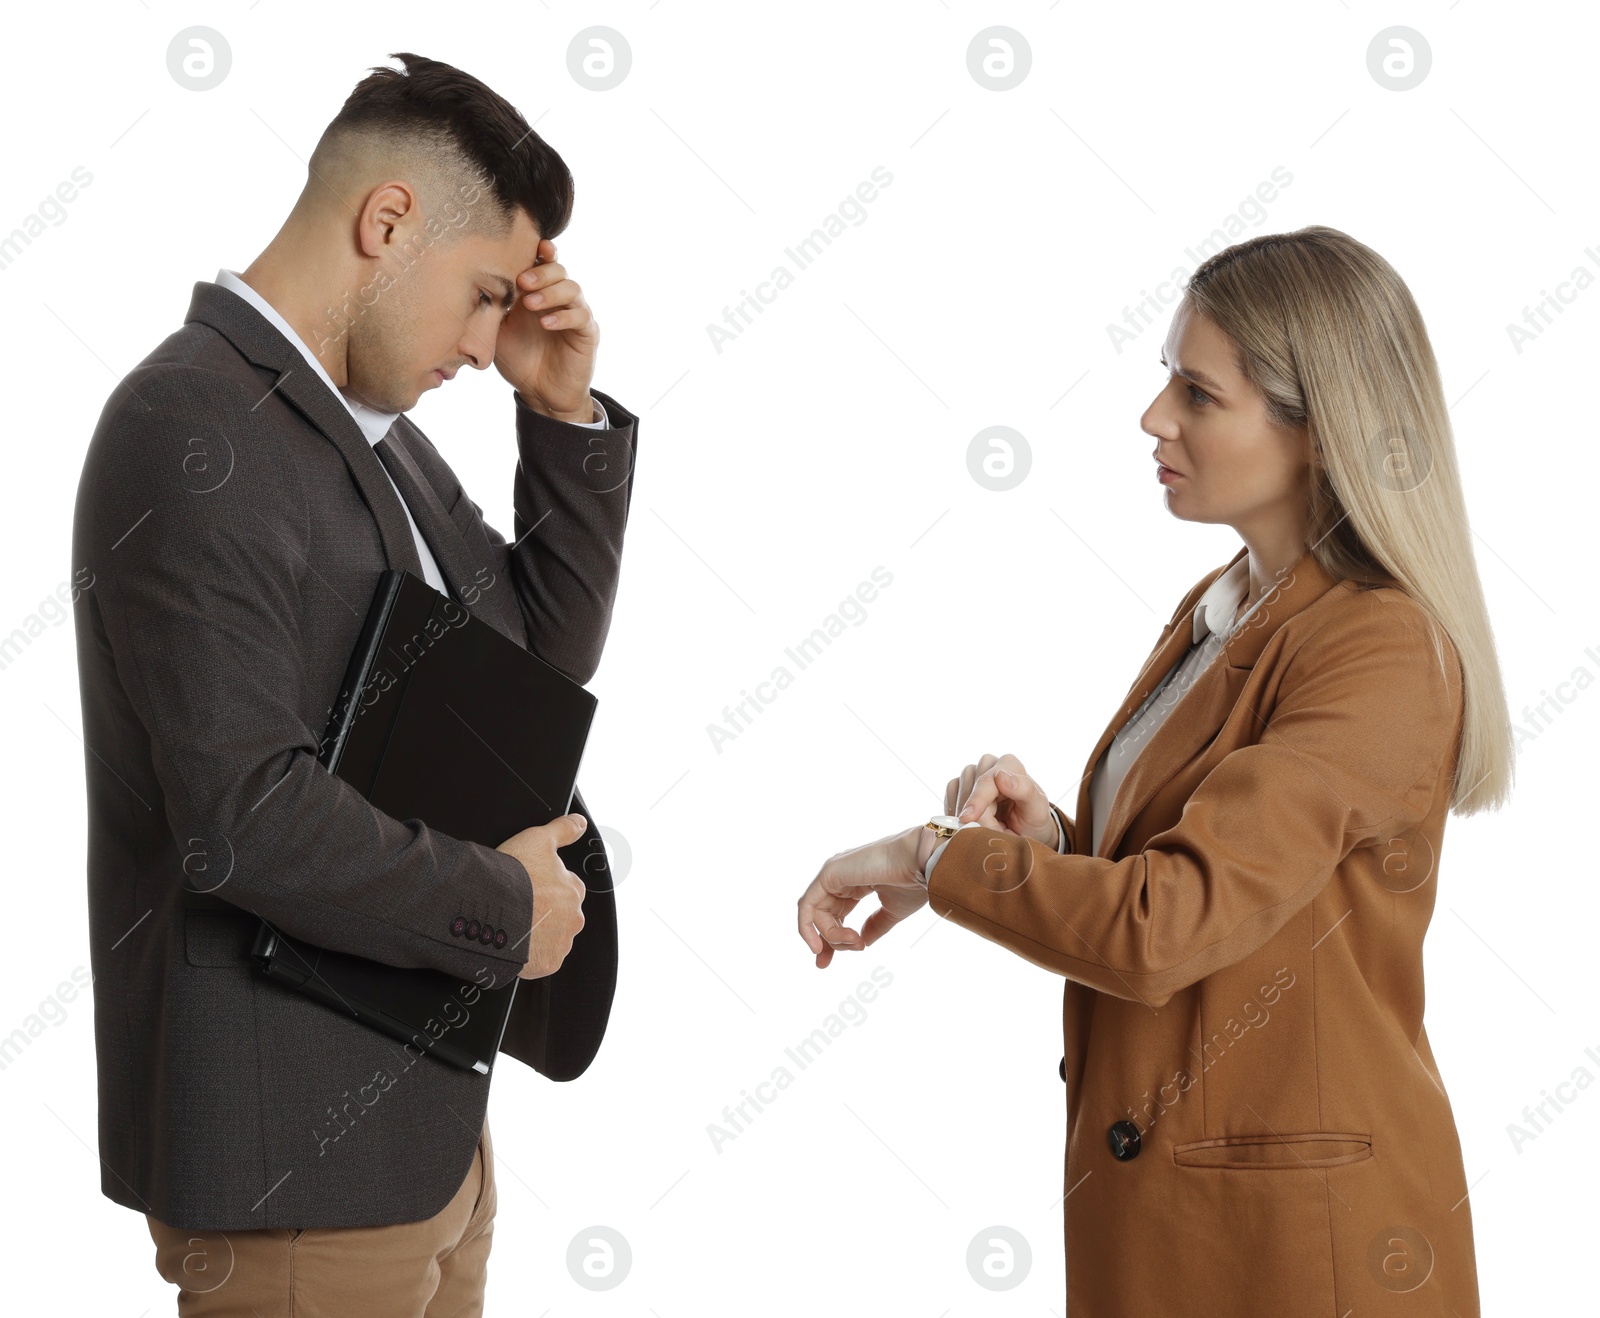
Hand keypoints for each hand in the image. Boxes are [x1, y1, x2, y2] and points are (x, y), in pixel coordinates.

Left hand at [493, 237, 598, 421]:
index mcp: (537, 293)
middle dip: (541, 272)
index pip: (543, 263)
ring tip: (531, 305)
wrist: (541, 394)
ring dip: (550, 293)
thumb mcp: (498, 332)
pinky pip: (581, 316)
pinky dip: (563, 317)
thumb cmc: (519, 361)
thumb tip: (473, 284)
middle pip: (559, 270)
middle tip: (523, 282)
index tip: (530, 246)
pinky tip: (546, 324)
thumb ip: (493, 308)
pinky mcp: (587, 333)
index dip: (540, 251)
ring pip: (572, 289)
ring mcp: (575, 314)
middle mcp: (558, 299)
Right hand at [496, 812, 587, 978]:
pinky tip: (514, 944)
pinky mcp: (547, 963)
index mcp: (574, 890)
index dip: (543, 889)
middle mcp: (574, 918)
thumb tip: (580, 823)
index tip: (527, 890)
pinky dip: (529, 955)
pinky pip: (539, 960)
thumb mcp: (538, 839)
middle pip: (559, 916)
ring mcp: (561, 943)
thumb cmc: (512, 875)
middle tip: (518, 909)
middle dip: (542, 914)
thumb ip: (563, 829)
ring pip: (550, 939)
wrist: (490, 908)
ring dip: (536, 935)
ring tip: (513, 927)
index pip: (564, 890)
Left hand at [797, 826, 926, 968]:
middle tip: (855, 948)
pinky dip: (807, 927)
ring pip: (815, 914)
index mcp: (854, 883)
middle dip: (829, 942)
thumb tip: (862, 942)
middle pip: (821, 916)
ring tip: (855, 940)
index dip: (831, 940)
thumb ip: (875, 926)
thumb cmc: (912, 881)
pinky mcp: (828, 874)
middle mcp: (840, 877)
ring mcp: (833, 874)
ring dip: (832, 936)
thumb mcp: (892, 911)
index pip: (833, 914)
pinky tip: (819, 945)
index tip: (827, 963)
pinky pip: (807, 905)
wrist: (920, 862)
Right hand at [953, 754, 1058, 847]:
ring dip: (968, 818)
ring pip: (958, 795)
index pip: (986, 781)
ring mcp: (972, 774)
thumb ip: (1024, 791)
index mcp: (1009, 764)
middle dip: (978, 818)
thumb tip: (1000, 776)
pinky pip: (950, 799)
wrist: (1025, 831)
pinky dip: (957, 814)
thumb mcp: (1037, 809)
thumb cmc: (1033, 820)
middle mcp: (988, 764)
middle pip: (970, 791)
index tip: (966, 819)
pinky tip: (973, 823)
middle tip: (996, 833)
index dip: (976, 801)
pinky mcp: (959, 786)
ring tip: (990, 828)